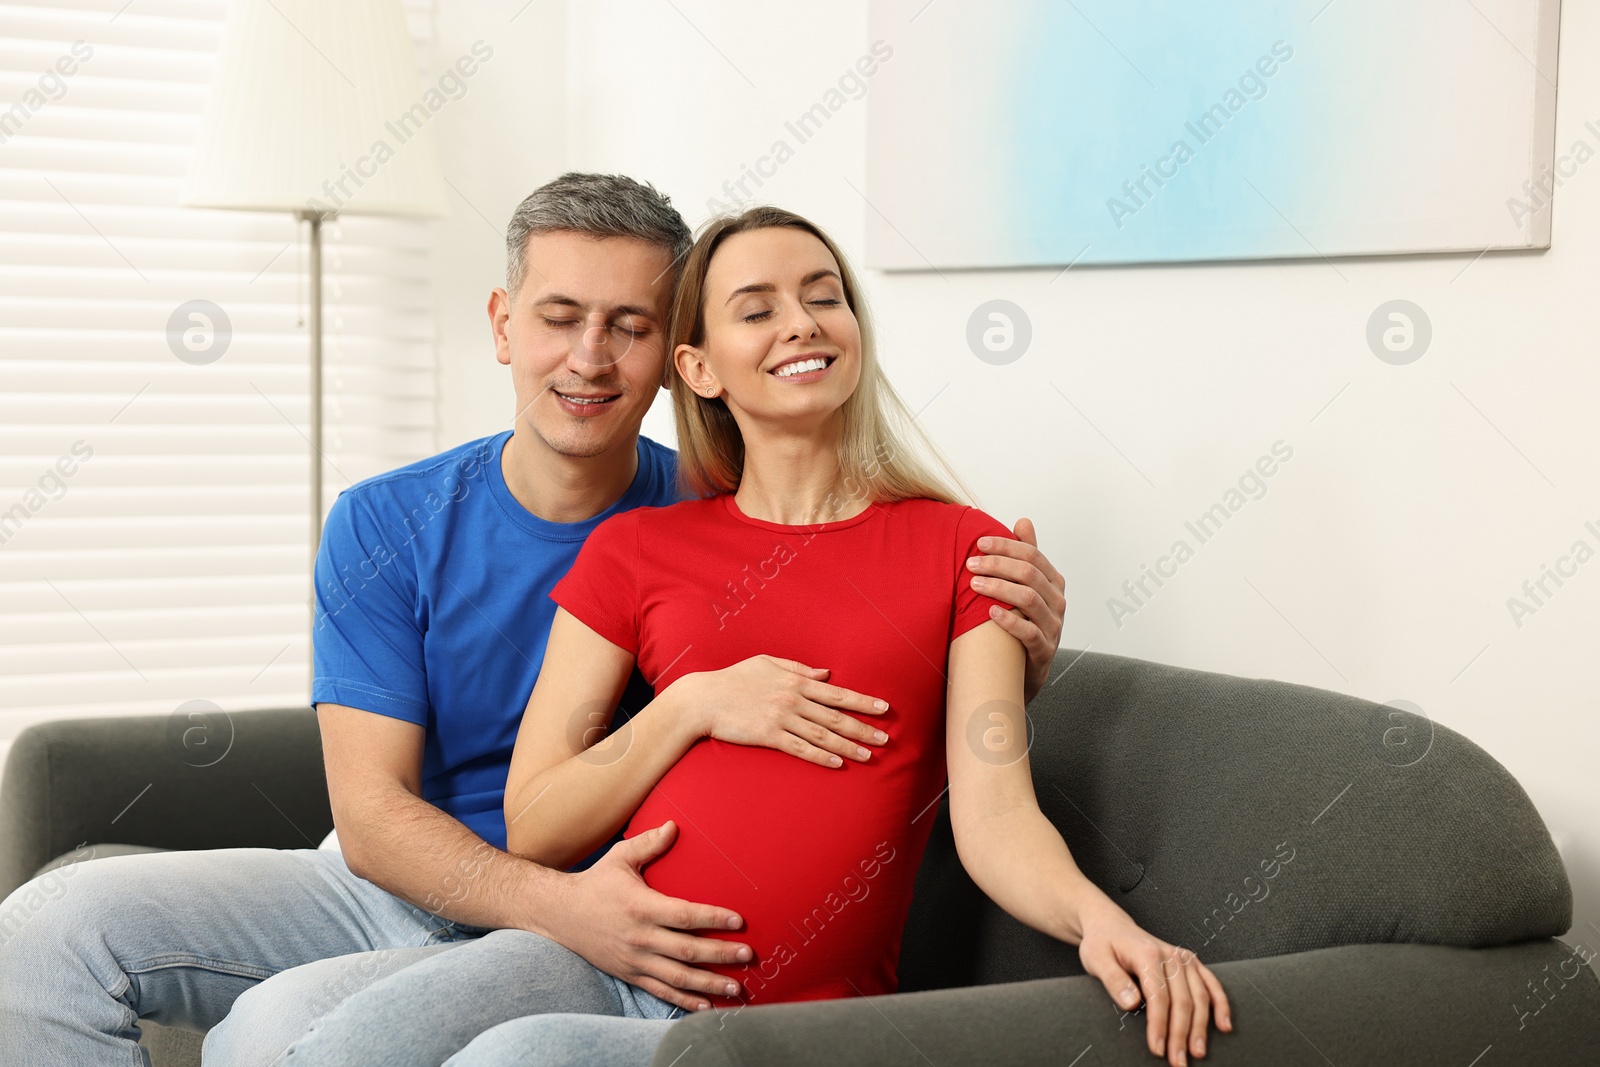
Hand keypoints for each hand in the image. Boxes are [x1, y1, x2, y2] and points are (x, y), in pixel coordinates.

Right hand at [549, 820, 750, 1011]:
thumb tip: (674, 825)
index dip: (713, 919)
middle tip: (748, 956)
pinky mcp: (629, 974)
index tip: (738, 921)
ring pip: (678, 978)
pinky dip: (684, 1001)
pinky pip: (661, 991)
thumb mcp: (619, 857)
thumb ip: (648, 843)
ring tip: (736, 988)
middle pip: (687, 951)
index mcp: (641, 907)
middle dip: (721, 955)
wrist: (560, 914)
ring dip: (709, 985)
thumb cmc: (595, 882)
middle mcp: (640, 937)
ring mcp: (634, 960)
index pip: (684, 916)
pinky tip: (706, 1007)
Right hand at [673, 655, 890, 768]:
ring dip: (848, 746)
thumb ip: (799, 667)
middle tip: (885, 738)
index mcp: (796, 681)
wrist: (704, 699)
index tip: (883, 708)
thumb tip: (827, 674)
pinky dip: (821, 756)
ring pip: (822, 735)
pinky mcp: (769, 736)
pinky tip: (837, 763)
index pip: (837, 693)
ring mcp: (781, 718)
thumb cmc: (735, 678)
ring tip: (868, 755)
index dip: (862, 701)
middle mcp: (793, 699)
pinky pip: (800, 749)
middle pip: (836, 717)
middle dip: (863, 728)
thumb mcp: (767, 662)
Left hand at [966, 517, 1065, 703]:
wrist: (1026, 671)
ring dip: (999, 588)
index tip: (979, 543)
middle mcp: (1057, 602)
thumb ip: (1027, 556)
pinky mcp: (1045, 651)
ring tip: (973, 585)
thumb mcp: (1026, 588)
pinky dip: (1009, 621)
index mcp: (1053, 583)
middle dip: (998, 565)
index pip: (1032, 555)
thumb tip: (1023, 520)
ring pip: (1029, 600)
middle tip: (970, 564)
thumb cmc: (1024, 622)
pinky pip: (1029, 633)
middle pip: (1029, 574)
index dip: (1006, 546)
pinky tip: (989, 612)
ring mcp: (1054, 627)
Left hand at [1076, 900, 1231, 1064]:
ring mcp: (1183, 958)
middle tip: (1178, 1061)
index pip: (1158, 996)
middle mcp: (1170, 955)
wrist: (1111, 925)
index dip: (1160, 1025)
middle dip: (1181, 1035)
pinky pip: (1212, 984)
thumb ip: (1113, 980)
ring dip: (1201, 1027)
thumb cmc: (1102, 944)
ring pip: (1200, 996)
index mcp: (1147, 954)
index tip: (1157, 1049)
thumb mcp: (1096, 959)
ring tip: (1198, 1052)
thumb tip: (1131, 1003)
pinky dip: (1221, 1005)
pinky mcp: (1191, 962)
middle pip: (1182, 1000)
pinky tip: (1224, 1026)